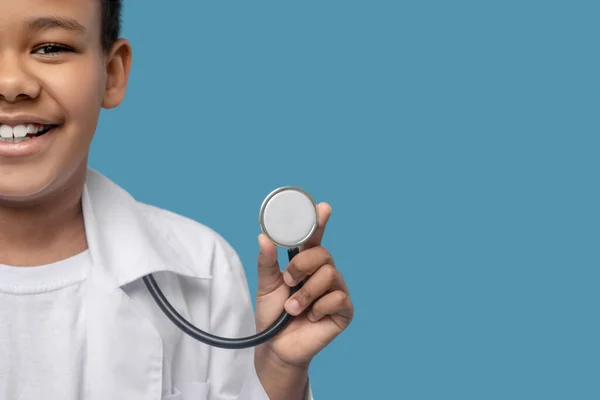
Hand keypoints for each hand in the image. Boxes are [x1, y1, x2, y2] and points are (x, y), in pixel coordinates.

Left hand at [254, 203, 353, 369]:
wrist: (276, 347)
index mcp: (306, 264)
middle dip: (302, 266)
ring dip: (306, 293)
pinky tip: (311, 318)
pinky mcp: (344, 310)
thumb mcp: (265, 285)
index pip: (315, 238)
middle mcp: (324, 273)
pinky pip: (338, 298)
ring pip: (330, 275)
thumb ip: (267, 262)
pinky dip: (319, 308)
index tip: (323, 207)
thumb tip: (263, 237)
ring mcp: (336, 291)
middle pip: (323, 254)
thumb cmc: (273, 315)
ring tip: (293, 308)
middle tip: (288, 282)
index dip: (319, 222)